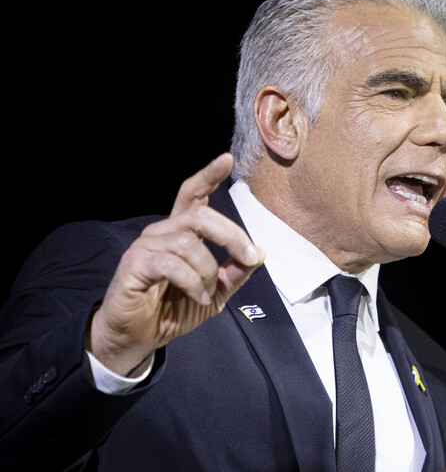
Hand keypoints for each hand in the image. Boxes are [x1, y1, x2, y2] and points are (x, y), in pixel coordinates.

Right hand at [87, 153, 265, 375]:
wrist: (139, 337)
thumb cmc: (173, 310)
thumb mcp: (216, 292)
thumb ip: (236, 273)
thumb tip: (259, 253)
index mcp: (180, 233)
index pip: (192, 195)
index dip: (208, 176)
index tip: (227, 160)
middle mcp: (162, 233)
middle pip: (201, 216)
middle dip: (231, 235)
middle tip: (248, 257)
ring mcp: (145, 247)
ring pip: (188, 243)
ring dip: (207, 271)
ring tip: (207, 293)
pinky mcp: (134, 265)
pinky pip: (171, 264)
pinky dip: (192, 282)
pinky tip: (197, 296)